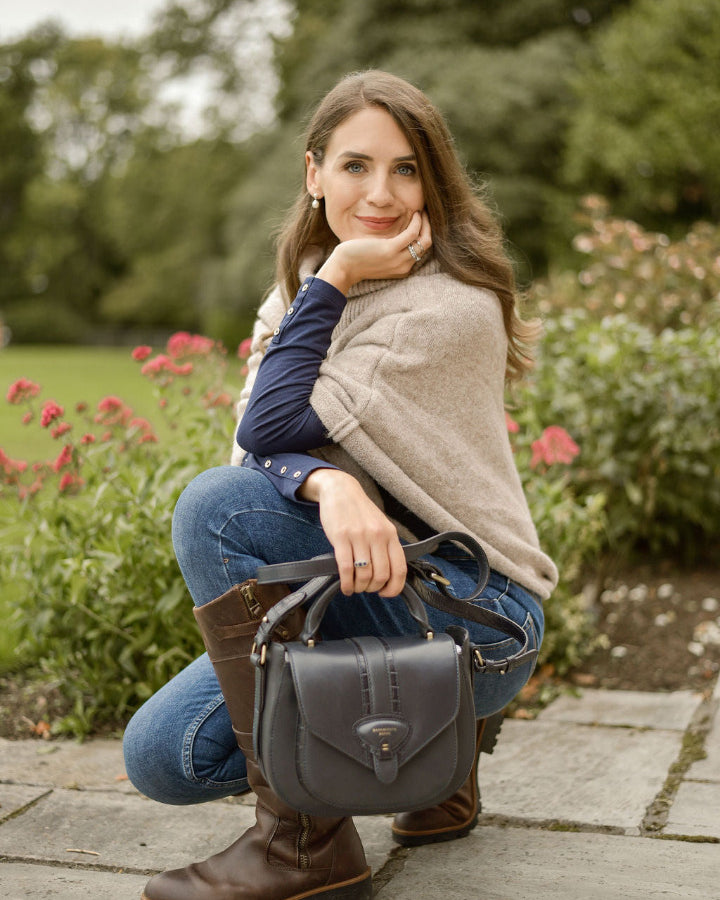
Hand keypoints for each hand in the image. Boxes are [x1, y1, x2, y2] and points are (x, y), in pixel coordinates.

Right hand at [299, 469, 406, 596]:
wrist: (341, 490)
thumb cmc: (360, 511)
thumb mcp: (380, 525)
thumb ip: (385, 546)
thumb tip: (388, 574)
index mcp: (390, 534)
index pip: (400, 569)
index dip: (394, 587)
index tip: (386, 593)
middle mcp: (377, 536)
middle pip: (381, 575)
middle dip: (373, 588)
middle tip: (366, 588)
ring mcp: (359, 536)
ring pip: (364, 574)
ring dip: (359, 587)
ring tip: (354, 587)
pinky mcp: (341, 537)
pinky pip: (346, 568)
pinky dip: (346, 583)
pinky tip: (345, 586)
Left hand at [317, 211, 431, 294]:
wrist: (344, 268)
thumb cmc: (358, 260)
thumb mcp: (379, 257)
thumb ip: (391, 249)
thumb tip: (398, 233)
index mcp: (402, 269)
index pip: (422, 251)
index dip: (424, 234)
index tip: (422, 222)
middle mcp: (404, 266)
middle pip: (426, 245)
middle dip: (429, 227)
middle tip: (425, 214)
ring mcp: (398, 259)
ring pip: (424, 240)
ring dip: (425, 223)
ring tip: (420, 212)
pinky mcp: (391, 250)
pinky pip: (412, 233)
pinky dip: (416, 221)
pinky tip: (413, 214)